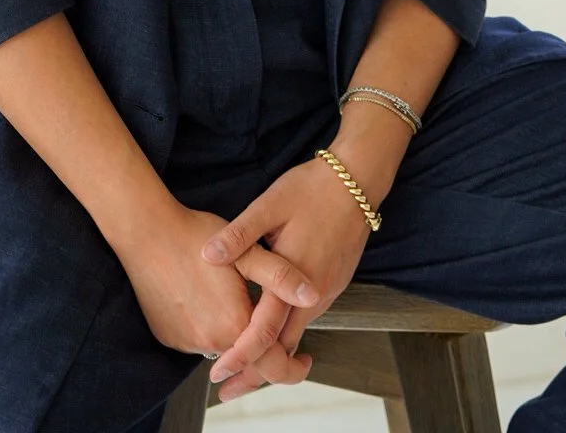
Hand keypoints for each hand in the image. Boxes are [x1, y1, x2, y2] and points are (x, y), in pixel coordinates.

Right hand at [117, 196, 319, 390]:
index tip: (304, 360)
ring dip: (235, 336)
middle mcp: (209, 342)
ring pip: (223, 349)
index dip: (293, 367)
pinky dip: (210, 328)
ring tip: (237, 302)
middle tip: (275, 333)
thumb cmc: (196, 236)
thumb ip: (280, 277)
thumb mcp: (247, 252)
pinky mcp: (169, 337)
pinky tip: (209, 300)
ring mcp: (186, 342)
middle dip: (265, 351)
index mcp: (234, 324)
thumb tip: (312, 294)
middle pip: (248, 360)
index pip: (273, 366)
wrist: (147, 233)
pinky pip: (199, 341)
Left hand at [198, 152, 375, 401]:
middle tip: (228, 386)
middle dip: (255, 370)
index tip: (218, 373)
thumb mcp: (270, 205)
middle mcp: (314, 295)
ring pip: (296, 335)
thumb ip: (239, 235)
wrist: (358, 179)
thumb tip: (207, 255)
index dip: (240, 357)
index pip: (265, 334)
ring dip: (271, 353)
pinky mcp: (334, 284)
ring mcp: (328, 292)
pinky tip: (271, 330)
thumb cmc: (313, 188)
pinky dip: (287, 333)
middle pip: (283, 348)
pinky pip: (307, 319)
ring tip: (243, 364)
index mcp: (294, 280)